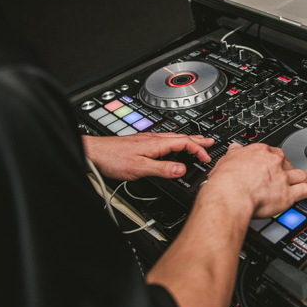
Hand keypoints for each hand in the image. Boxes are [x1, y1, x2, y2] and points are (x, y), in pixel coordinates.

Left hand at [82, 133, 213, 180]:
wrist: (95, 153)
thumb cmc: (113, 159)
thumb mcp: (140, 168)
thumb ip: (162, 169)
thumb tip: (182, 170)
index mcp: (156, 143)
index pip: (184, 143)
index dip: (198, 150)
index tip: (207, 157)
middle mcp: (153, 139)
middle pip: (181, 137)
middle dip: (198, 140)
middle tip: (211, 141)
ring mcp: (147, 140)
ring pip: (174, 137)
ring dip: (188, 139)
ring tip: (198, 141)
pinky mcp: (141, 142)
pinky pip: (165, 139)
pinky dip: (177, 141)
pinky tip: (174, 145)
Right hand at [200, 142, 306, 218]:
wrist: (230, 195)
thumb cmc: (225, 181)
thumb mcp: (226, 160)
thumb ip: (233, 154)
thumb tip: (234, 148)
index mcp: (258, 152)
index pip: (270, 151)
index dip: (273, 157)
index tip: (274, 161)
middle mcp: (273, 163)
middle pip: (287, 162)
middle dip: (291, 165)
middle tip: (294, 168)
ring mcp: (282, 178)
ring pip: (300, 175)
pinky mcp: (287, 195)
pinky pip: (305, 190)